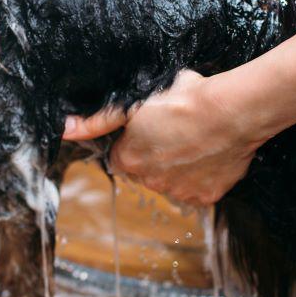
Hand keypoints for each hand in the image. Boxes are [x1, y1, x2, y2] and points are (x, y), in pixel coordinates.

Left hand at [62, 71, 265, 206]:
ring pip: (174, 180)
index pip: (123, 154)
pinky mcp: (205, 197)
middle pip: (148, 169)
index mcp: (128, 159)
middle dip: (158, 154)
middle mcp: (149, 182)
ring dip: (181, 165)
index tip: (154, 124)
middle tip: (177, 129)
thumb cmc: (183, 99)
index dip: (137, 138)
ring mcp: (178, 192)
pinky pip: (200, 187)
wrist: (231, 111)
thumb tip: (64, 129)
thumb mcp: (134, 102)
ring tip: (197, 138)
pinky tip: (212, 152)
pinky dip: (205, 174)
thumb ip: (98, 119)